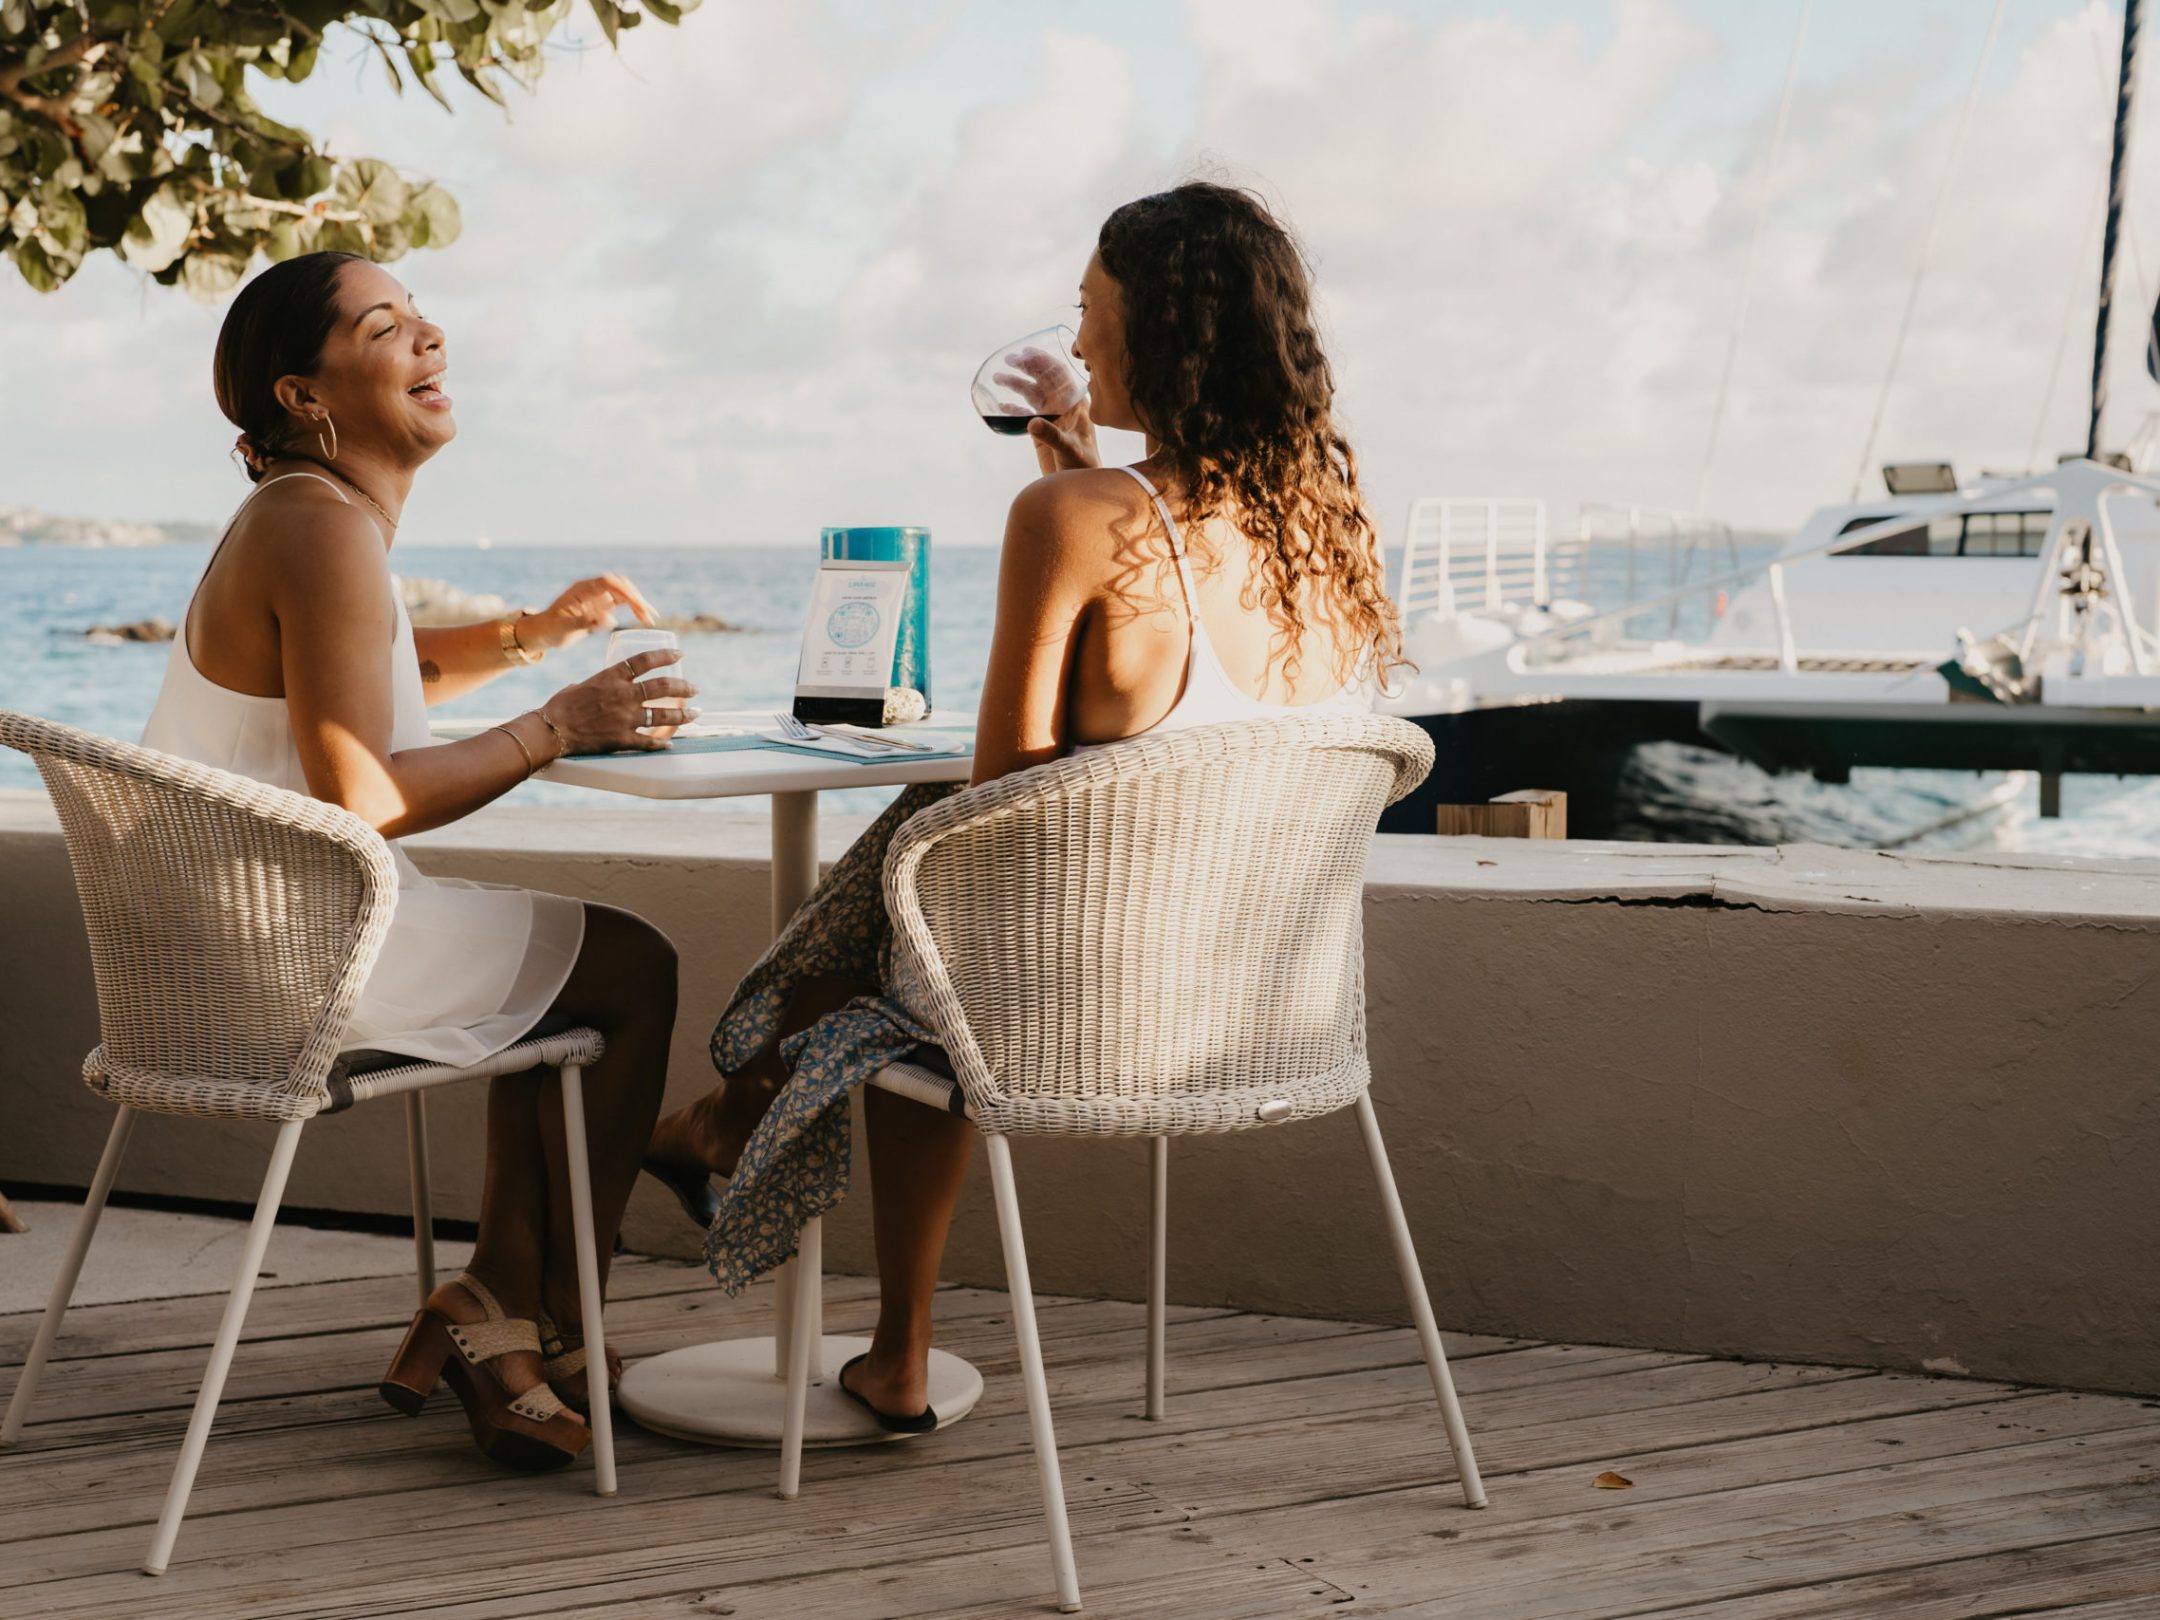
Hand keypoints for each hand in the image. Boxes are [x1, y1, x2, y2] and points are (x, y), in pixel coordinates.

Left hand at [519, 573, 657, 655]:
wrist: (542, 633)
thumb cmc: (550, 629)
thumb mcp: (565, 628)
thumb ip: (587, 622)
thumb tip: (611, 620)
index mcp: (582, 589)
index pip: (609, 583)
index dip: (626, 592)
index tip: (639, 606)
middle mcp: (592, 589)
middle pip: (621, 585)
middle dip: (637, 598)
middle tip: (649, 616)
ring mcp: (598, 597)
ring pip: (624, 593)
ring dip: (638, 603)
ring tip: (650, 620)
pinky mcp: (601, 606)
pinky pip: (622, 603)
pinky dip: (634, 609)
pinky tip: (643, 619)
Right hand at [540, 648, 698, 753]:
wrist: (550, 730)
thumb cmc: (560, 706)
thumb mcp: (582, 684)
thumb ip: (600, 683)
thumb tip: (604, 684)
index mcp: (611, 677)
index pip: (645, 660)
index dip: (665, 655)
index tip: (679, 654)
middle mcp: (623, 695)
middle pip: (662, 687)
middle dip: (683, 687)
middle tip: (694, 688)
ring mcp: (625, 718)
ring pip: (664, 715)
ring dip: (683, 715)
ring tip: (695, 714)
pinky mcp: (622, 739)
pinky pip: (649, 742)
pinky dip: (661, 743)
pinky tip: (671, 743)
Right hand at [995, 345, 1097, 474]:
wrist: (1079, 484)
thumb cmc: (1083, 465)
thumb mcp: (1070, 448)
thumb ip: (1052, 436)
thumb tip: (1031, 424)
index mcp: (1075, 403)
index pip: (1060, 375)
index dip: (1044, 361)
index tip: (1027, 353)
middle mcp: (1063, 406)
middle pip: (1044, 379)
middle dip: (1027, 367)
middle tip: (1010, 360)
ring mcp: (1051, 417)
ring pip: (1032, 394)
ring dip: (1016, 384)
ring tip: (999, 378)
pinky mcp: (1040, 431)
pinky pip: (1025, 414)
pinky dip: (1014, 409)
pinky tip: (1002, 406)